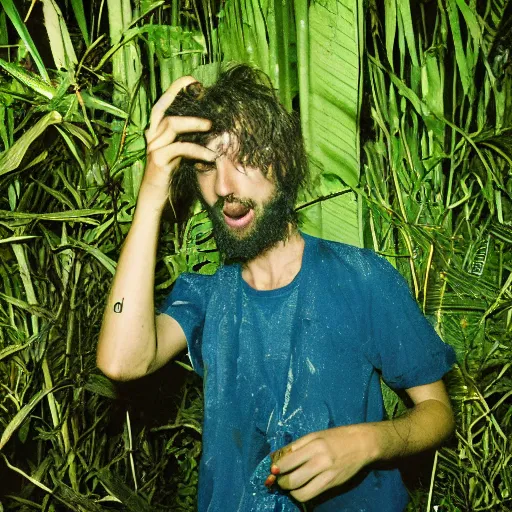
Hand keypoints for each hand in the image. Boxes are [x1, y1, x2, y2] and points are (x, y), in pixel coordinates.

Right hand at [142, 76, 214, 208]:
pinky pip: (180, 148)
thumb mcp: (178, 154)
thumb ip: (186, 138)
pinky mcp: (159, 161)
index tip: (193, 81)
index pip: (162, 104)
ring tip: (212, 126)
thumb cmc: (169, 175)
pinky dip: (197, 150)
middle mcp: (151, 135)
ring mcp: (153, 147)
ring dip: (195, 123)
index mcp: (155, 131)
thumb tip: (208, 125)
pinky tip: (210, 155)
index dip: (175, 89)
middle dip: (179, 93)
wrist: (153, 199)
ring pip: (172, 124)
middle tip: (201, 90)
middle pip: (162, 107)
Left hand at [268, 425, 375, 502]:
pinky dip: (301, 494)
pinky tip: (299, 489)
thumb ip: (296, 446)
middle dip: (281, 482)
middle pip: (292, 478)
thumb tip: (276, 456)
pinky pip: (311, 495)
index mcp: (314, 444)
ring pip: (300, 491)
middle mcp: (320, 460)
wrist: (362, 444)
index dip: (276, 467)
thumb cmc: (336, 437)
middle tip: (278, 479)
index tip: (273, 469)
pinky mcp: (332, 484)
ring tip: (289, 485)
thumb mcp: (315, 435)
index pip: (288, 460)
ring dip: (290, 490)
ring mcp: (327, 474)